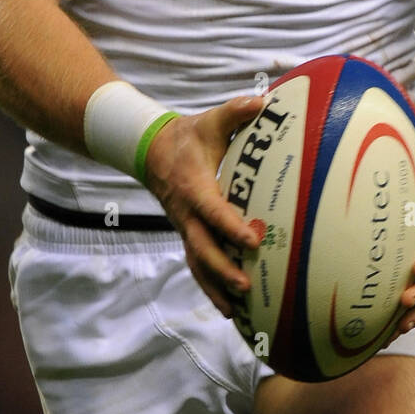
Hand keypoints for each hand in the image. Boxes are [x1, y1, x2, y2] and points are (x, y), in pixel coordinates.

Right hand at [143, 94, 263, 316]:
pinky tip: (228, 309)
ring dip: (215, 286)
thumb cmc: (188, 137)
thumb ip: (235, 112)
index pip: (213, 211)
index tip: (252, 239)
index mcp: (195, 187)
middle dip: (223, 269)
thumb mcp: (210, 122)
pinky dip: (210, 287)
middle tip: (246, 285)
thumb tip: (263, 102)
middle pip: (202, 248)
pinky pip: (197, 265)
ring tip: (236, 311)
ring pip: (197, 263)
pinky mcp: (188, 235)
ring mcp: (186, 228)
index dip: (231, 226)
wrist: (152, 151)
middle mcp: (187, 213)